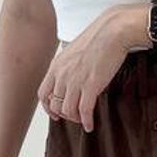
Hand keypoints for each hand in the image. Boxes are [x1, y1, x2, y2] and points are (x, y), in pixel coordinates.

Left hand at [37, 12, 132, 131]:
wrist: (113, 31)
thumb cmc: (99, 37)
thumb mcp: (74, 50)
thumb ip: (69, 64)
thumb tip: (72, 75)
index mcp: (57, 66)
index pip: (43, 93)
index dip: (48, 107)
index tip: (55, 113)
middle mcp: (62, 75)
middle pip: (55, 104)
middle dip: (63, 114)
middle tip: (73, 116)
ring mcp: (75, 81)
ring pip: (67, 110)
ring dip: (75, 118)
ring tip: (83, 120)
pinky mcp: (91, 85)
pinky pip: (84, 111)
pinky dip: (86, 121)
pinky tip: (90, 125)